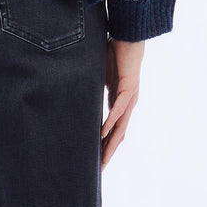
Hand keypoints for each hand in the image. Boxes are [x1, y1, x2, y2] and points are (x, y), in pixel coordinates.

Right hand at [101, 36, 144, 169]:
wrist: (130, 37)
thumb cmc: (115, 51)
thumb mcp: (100, 73)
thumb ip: (92, 85)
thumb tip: (76, 90)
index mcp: (120, 101)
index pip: (113, 128)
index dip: (105, 144)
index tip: (96, 157)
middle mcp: (127, 103)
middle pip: (118, 134)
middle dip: (108, 152)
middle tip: (99, 169)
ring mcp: (130, 97)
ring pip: (120, 126)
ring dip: (110, 143)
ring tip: (102, 158)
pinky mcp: (129, 88)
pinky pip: (119, 109)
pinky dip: (110, 122)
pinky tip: (102, 133)